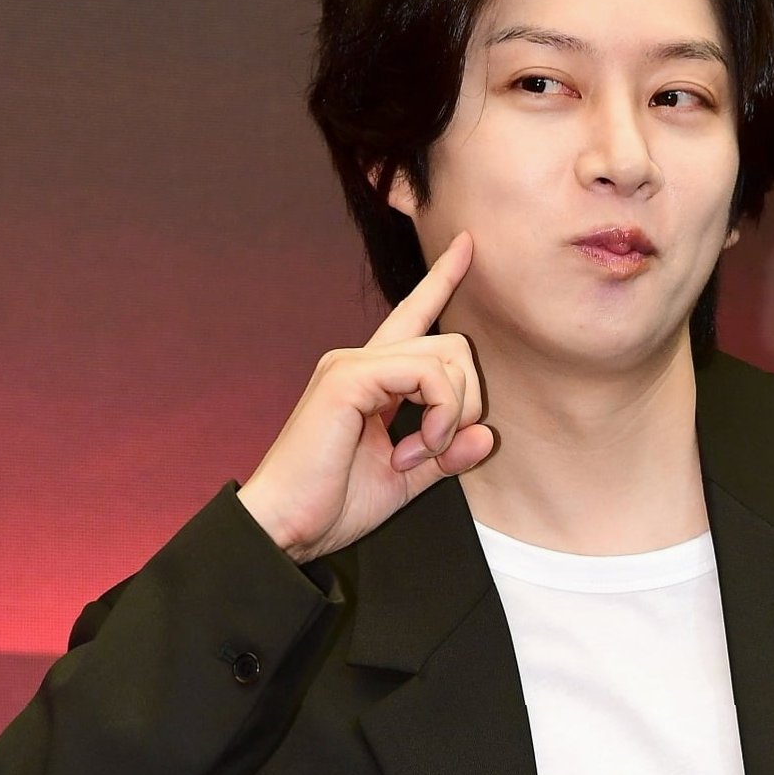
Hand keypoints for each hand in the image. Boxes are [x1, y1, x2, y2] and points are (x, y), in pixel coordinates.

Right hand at [236, 231, 492, 562]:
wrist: (285, 529)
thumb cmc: (331, 505)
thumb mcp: (406, 479)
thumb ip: (446, 454)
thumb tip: (488, 435)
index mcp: (372, 380)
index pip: (415, 317)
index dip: (442, 280)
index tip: (468, 245)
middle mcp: (360, 362)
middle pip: (453, 346)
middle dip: (465, 402)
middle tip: (433, 449)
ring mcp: (351, 365)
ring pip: (446, 357)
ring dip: (450, 414)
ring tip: (416, 453)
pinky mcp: (347, 378)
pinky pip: (425, 373)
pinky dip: (437, 413)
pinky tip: (413, 448)